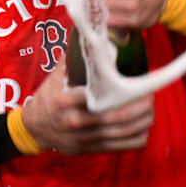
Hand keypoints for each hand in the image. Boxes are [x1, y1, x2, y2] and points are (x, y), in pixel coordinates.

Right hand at [22, 55, 153, 154]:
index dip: (124, 89)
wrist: (34, 127)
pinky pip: (124, 146)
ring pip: (125, 132)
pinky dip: (138, 136)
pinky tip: (142, 126)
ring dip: (144, 120)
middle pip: (119, 116)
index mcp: (65, 101)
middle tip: (151, 96)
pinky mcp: (91, 149)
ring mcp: (84, 138)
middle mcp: (75, 121)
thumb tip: (89, 37)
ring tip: (150, 108)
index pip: (99, 96)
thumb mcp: (55, 77)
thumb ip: (73, 60)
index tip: (139, 80)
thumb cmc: (48, 98)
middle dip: (142, 106)